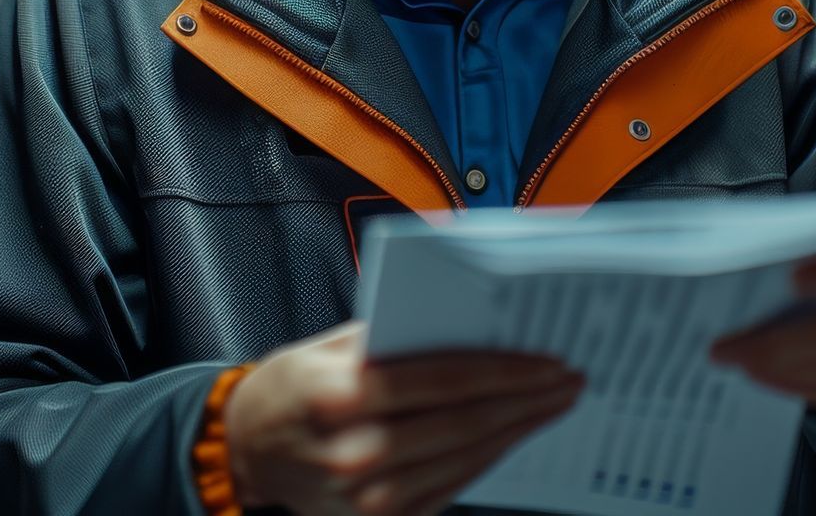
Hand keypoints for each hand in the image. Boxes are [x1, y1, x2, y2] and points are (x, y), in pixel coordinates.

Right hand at [225, 320, 584, 515]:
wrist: (246, 449)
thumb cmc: (291, 384)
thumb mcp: (328, 343)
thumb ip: (392, 334)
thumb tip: (469, 319)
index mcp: (341, 395)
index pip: (443, 381)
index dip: (504, 372)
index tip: (549, 361)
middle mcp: (355, 451)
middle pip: (463, 424)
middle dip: (525, 402)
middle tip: (569, 381)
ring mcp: (367, 496)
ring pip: (464, 461)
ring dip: (516, 432)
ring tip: (552, 405)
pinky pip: (449, 488)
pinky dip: (487, 460)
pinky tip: (512, 435)